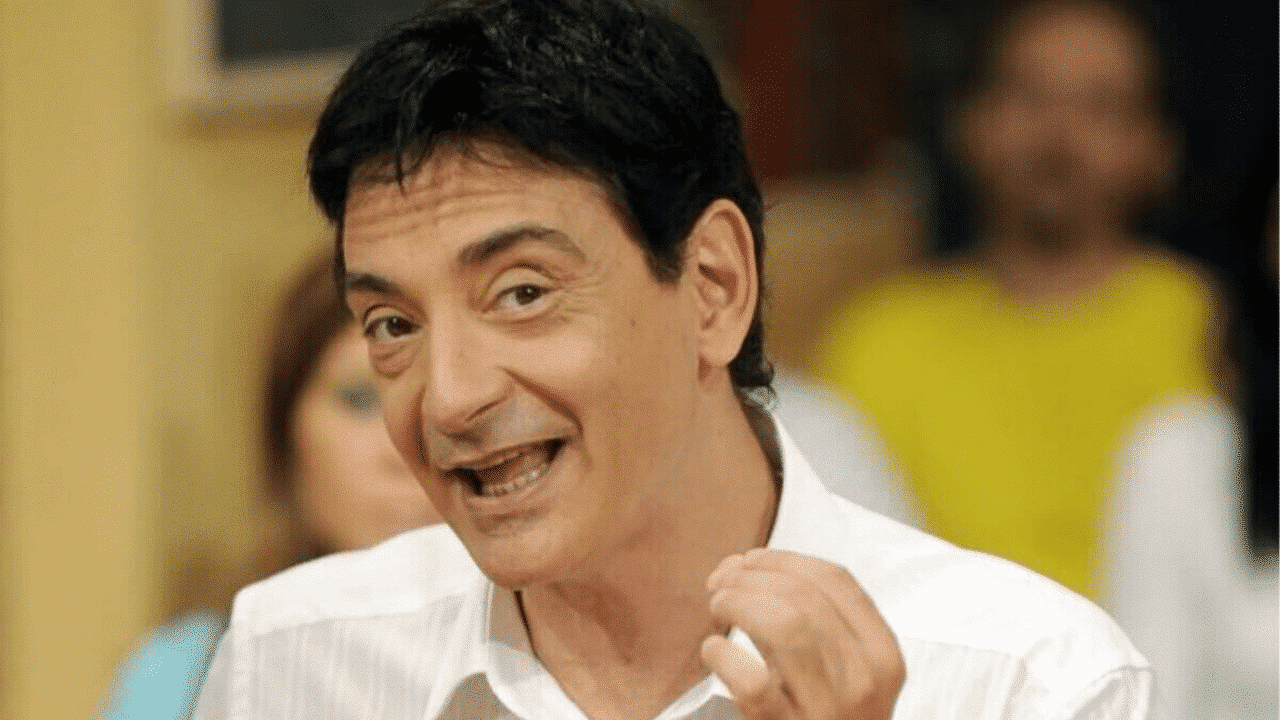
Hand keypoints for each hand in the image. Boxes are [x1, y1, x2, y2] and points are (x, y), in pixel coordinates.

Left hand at [700, 548, 904, 718]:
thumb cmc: (824, 716)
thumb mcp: (839, 669)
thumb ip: (807, 617)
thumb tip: (742, 564)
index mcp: (883, 655)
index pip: (836, 580)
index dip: (784, 559)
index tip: (749, 560)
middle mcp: (864, 680)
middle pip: (802, 596)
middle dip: (751, 577)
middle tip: (720, 584)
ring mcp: (828, 710)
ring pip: (783, 624)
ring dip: (738, 603)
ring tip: (717, 610)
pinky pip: (750, 681)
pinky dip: (722, 655)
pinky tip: (713, 651)